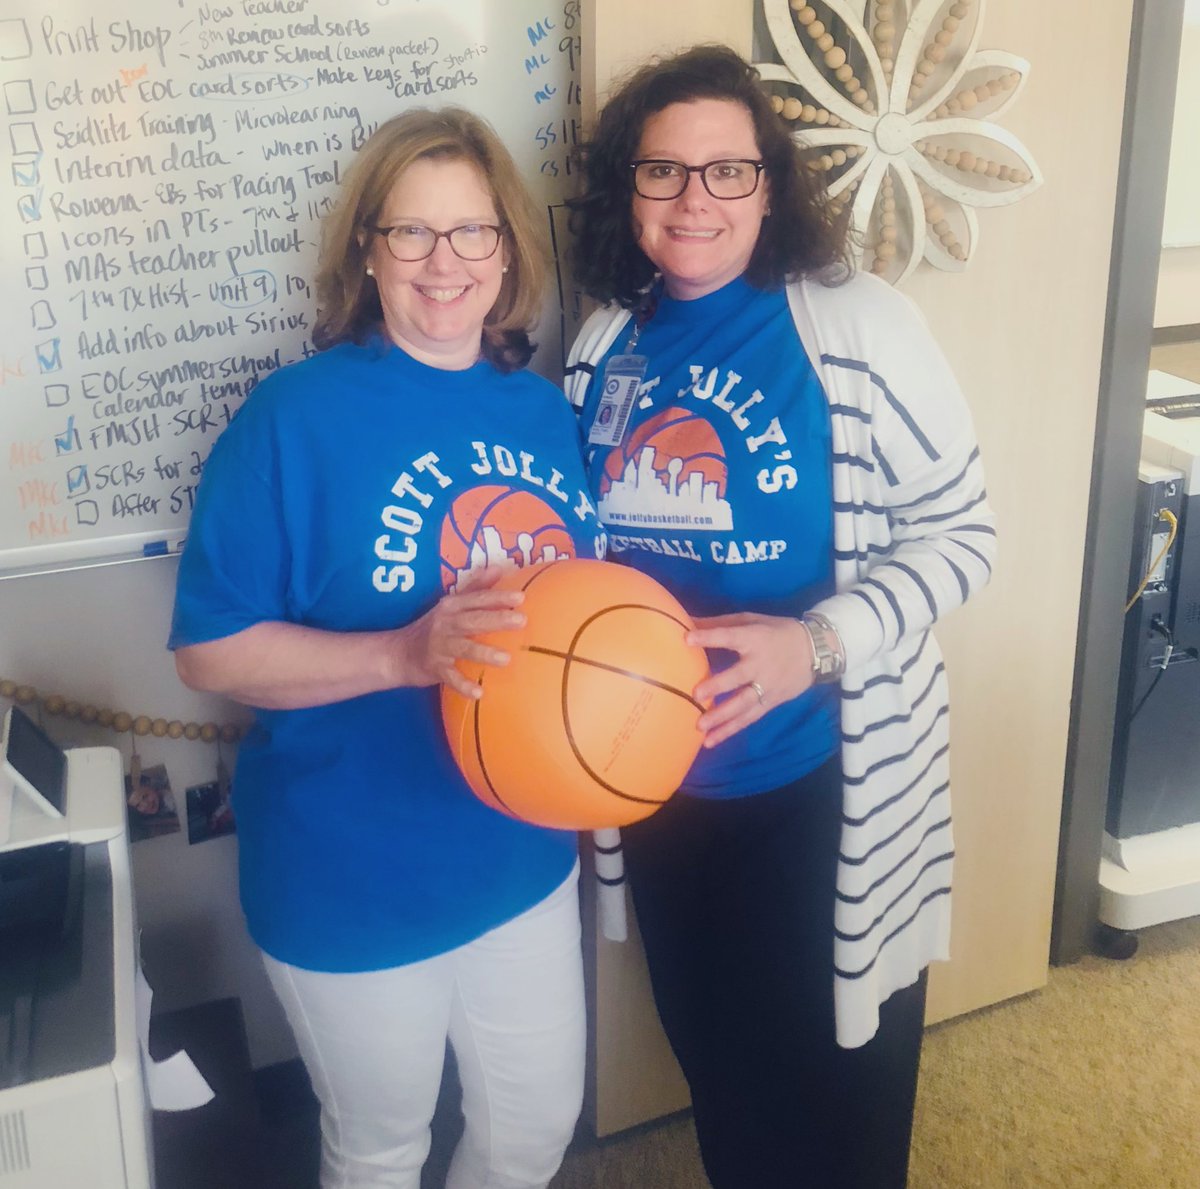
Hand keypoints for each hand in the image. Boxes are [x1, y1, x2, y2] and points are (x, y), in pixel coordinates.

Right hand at [394, 577, 525, 699]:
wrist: (397, 653)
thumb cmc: (432, 628)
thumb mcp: (450, 605)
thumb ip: (474, 588)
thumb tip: (498, 568)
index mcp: (451, 606)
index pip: (476, 599)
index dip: (498, 597)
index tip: (521, 597)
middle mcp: (444, 623)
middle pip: (473, 620)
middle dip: (497, 619)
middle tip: (522, 621)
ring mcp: (439, 646)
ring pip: (464, 648)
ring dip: (484, 653)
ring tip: (506, 659)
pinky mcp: (434, 667)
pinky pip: (451, 677)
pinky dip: (464, 685)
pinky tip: (479, 692)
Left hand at [687, 612, 814, 747]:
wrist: (817, 650)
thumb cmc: (776, 632)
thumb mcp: (751, 620)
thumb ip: (719, 624)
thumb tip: (687, 623)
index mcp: (754, 638)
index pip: (730, 637)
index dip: (710, 637)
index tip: (687, 639)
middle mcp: (760, 664)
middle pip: (738, 677)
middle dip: (717, 686)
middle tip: (696, 694)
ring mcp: (767, 686)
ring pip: (743, 704)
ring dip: (721, 717)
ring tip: (700, 726)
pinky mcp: (771, 702)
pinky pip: (749, 718)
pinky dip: (730, 729)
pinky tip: (711, 740)